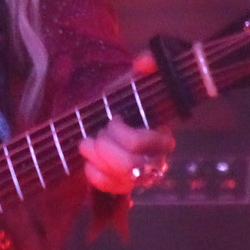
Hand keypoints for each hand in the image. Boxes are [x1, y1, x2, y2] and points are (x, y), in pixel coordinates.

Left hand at [76, 53, 175, 194]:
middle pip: (128, 164)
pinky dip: (95, 176)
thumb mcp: (136, 80)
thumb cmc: (128, 101)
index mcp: (163, 137)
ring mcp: (142, 177)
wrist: (116, 118)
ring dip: (98, 160)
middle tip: (95, 134)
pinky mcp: (126, 187)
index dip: (119, 132)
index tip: (113, 118)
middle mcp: (157, 161)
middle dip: (105, 148)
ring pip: (120, 179)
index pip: (138, 143)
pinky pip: (110, 188)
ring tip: (87, 144)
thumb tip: (145, 61)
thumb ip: (148, 65)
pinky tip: (90, 162)